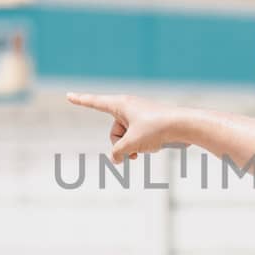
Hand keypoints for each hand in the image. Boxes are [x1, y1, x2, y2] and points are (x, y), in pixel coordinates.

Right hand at [67, 92, 182, 164]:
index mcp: (121, 104)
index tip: (68, 95)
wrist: (185, 126)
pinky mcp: (150, 124)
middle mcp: (128, 107)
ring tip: (147, 148)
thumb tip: (116, 159)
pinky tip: (155, 147)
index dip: (81, 100)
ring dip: (133, 148)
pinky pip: (138, 139)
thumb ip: (118, 152)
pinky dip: (143, 146)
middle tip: (134, 152)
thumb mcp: (132, 143)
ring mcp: (139, 116)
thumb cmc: (157, 129)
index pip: (95, 102)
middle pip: (114, 132)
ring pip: (127, 138)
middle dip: (121, 145)